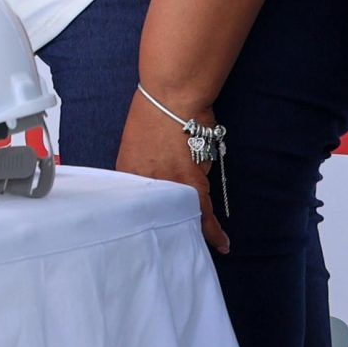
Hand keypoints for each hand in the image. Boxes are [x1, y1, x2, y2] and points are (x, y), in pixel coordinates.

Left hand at [118, 90, 227, 252]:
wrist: (172, 97)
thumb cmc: (153, 112)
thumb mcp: (135, 142)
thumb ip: (142, 165)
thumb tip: (154, 179)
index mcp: (126, 173)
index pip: (132, 206)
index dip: (141, 220)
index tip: (145, 234)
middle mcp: (144, 185)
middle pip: (154, 216)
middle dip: (162, 231)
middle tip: (166, 249)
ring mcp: (167, 186)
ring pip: (178, 216)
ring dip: (187, 229)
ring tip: (191, 245)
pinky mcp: (192, 185)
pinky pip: (204, 214)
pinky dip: (213, 230)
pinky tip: (221, 244)